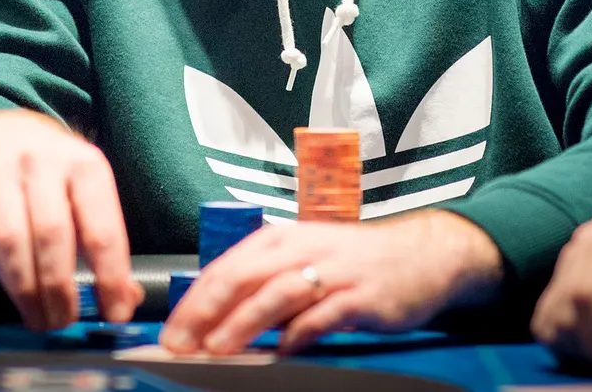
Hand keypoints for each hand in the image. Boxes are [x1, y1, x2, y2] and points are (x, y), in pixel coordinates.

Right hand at [0, 109, 142, 329]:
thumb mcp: (86, 185)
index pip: (101, 229)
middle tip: (67, 322)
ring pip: (14, 242)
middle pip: (54, 236)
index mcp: (85, 165)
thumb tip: (126, 295)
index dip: (110, 277)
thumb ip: (104, 237)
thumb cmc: (52, 167)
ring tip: (41, 319)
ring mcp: (3, 176)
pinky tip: (17, 294)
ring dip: (28, 290)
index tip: (116, 312)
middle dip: (61, 289)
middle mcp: (44, 165)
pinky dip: (4, 276)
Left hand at [160, 210, 499, 356]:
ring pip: (276, 294)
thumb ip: (262, 282)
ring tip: (217, 348)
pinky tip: (280, 353)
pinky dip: (298, 334)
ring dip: (243, 322)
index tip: (171, 331)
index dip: (194, 301)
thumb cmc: (352, 261)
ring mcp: (331, 271)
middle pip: (242, 278)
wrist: (420, 254)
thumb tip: (213, 318)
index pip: (225, 268)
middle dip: (206, 313)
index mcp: (280, 238)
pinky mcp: (360, 296)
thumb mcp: (302, 258)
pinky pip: (323, 315)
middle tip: (181, 344)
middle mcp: (301, 248)